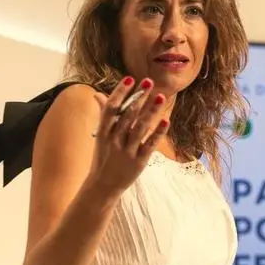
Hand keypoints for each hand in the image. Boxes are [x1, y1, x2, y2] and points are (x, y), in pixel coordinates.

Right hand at [87, 76, 168, 194]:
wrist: (102, 186)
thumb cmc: (104, 157)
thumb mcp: (101, 136)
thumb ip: (104, 114)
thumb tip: (98, 94)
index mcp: (104, 132)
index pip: (111, 108)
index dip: (120, 93)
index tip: (130, 78)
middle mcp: (114, 140)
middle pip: (127, 115)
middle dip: (138, 98)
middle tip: (149, 81)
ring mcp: (127, 151)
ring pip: (139, 128)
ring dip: (150, 112)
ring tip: (160, 97)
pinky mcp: (139, 161)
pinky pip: (149, 145)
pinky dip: (158, 133)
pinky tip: (166, 121)